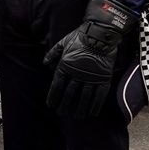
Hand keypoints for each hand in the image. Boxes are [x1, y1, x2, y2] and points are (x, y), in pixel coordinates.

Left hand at [44, 0, 136, 116]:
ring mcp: (91, 77)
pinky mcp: (104, 78)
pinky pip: (99, 95)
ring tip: (76, 117)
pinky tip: (92, 113)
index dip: (53, 97)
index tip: (51, 105)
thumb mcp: (63, 42)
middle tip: (62, 113)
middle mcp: (77, 74)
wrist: (100, 32)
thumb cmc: (80, 36)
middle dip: (64, 106)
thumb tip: (45, 63)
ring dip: (80, 109)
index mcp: (65, 66)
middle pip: (69, 94)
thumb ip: (53, 53)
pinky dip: (96, 105)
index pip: (57, 86)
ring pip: (84, 98)